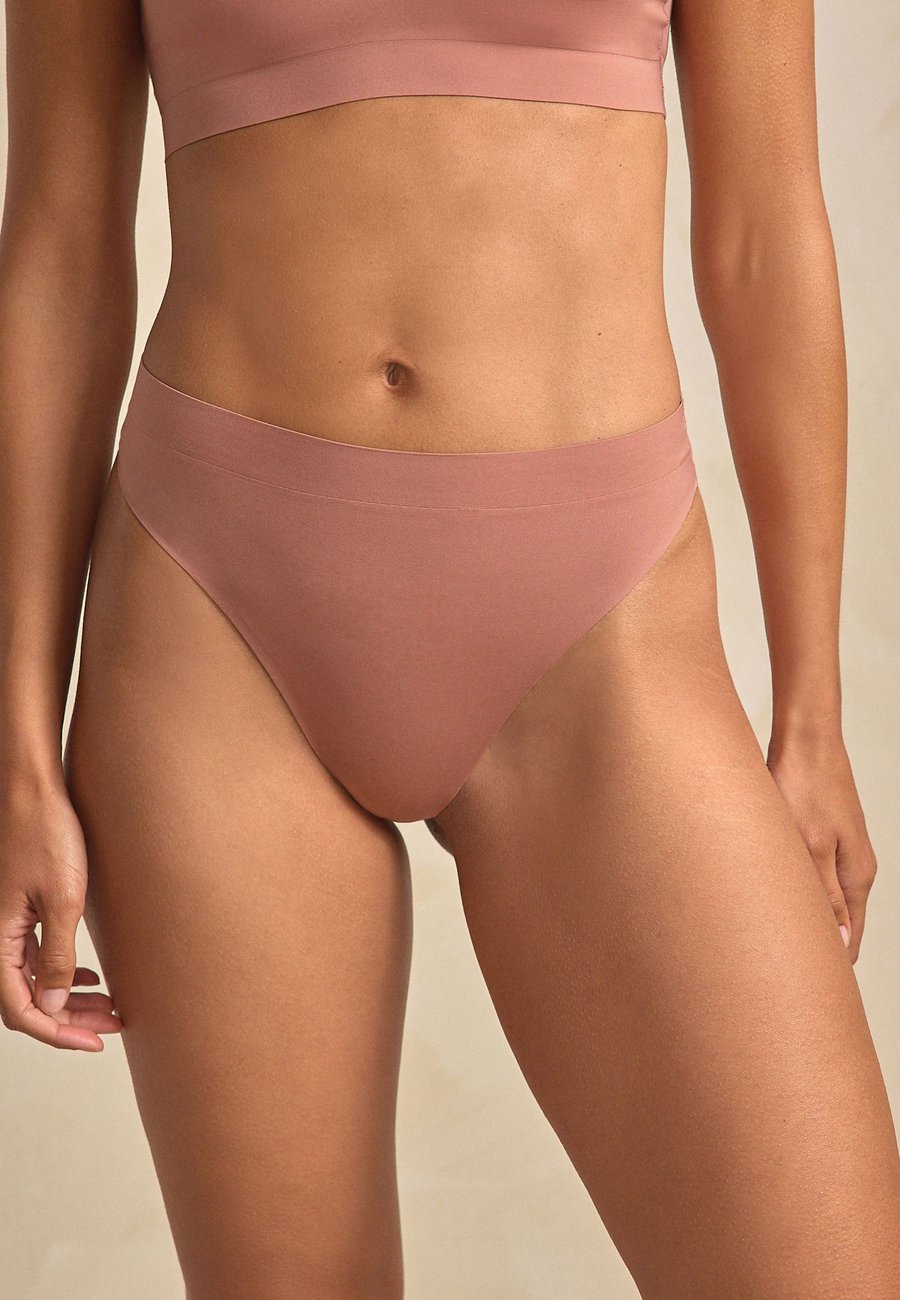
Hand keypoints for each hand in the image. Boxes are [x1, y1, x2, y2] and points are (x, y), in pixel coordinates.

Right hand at [0, 771, 120, 1049]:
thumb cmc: (46, 835)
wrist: (35, 790)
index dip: (57, 1032)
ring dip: (70, 999)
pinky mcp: (22, 910)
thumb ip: (57, 957)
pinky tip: (92, 977)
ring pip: (35, 980)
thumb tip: (52, 1006)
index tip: (94, 1042)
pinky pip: (38, 956)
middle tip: (111, 1027)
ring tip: (109, 1007)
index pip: (20, 1010)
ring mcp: (9, 925)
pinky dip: (64, 973)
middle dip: (69, 1021)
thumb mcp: (62, 899)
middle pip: (27, 1001)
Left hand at [766, 728, 877, 964]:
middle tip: (771, 967)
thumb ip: (823, 896)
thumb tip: (838, 944)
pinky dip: (790, 892)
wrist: (804, 737)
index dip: (826, 967)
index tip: (798, 987)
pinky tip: (765, 896)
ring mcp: (836, 852)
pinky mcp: (818, 837)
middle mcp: (852, 869)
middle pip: (836, 925)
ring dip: (797, 918)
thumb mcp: (810, 846)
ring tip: (763, 937)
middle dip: (808, 947)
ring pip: (819, 901)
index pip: (848, 941)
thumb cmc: (804, 785)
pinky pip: (807, 878)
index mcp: (856, 878)